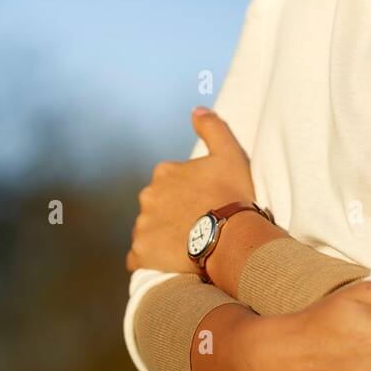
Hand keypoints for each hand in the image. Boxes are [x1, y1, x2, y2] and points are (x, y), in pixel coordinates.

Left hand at [125, 108, 255, 273]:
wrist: (230, 236)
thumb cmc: (232, 194)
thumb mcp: (229, 154)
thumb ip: (212, 127)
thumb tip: (196, 109)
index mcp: (164, 173)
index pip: (171, 183)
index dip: (188, 194)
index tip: (205, 204)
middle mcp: (147, 197)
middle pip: (157, 207)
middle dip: (171, 215)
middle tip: (197, 226)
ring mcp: (142, 227)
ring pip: (148, 231)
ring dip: (161, 237)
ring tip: (187, 246)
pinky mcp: (141, 254)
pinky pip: (138, 258)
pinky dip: (149, 259)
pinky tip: (167, 262)